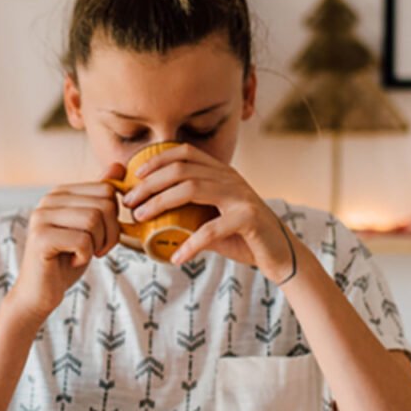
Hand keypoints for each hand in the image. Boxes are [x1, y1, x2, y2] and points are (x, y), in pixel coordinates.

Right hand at [8, 162, 125, 319]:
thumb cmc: (67, 259)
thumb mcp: (90, 226)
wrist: (40, 293)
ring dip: (98, 244)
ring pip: (95, 220)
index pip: (107, 190)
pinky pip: (83, 240)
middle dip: (110, 233)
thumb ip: (100, 198)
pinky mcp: (41, 237)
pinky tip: (71, 260)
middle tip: (96, 249)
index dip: (114, 218)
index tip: (102, 236)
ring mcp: (42, 216)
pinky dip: (85, 256)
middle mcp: (49, 199)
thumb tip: (118, 166)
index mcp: (61, 192)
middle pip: (104, 204)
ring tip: (83, 254)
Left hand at [119, 144, 291, 278]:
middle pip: (181, 170)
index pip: (185, 153)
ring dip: (160, 203)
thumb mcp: (213, 220)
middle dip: (150, 183)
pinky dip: (190, 244)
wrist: (281, 255)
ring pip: (191, 189)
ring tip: (140, 217)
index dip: (157, 159)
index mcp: (222, 173)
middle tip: (129, 201)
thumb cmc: (243, 238)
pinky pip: (212, 229)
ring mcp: (240, 196)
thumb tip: (150, 219)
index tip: (135, 175)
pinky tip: (176, 257)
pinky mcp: (249, 218)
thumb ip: (189, 214)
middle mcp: (230, 178)